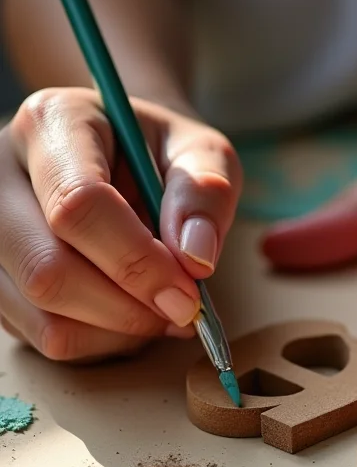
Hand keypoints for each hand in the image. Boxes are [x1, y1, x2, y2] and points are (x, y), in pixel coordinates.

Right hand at [0, 87, 240, 360]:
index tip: (189, 295)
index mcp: (52, 124)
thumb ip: (206, 194)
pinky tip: (132, 316)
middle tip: (182, 311)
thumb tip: (195, 257)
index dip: (138, 262)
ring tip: (161, 310)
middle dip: (127, 309)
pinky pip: (43, 336)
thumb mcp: (202, 152)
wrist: (125, 158)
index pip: (78, 206)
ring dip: (117, 331)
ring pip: (41, 314)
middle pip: (47, 270)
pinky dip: (100, 342)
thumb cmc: (162, 155)